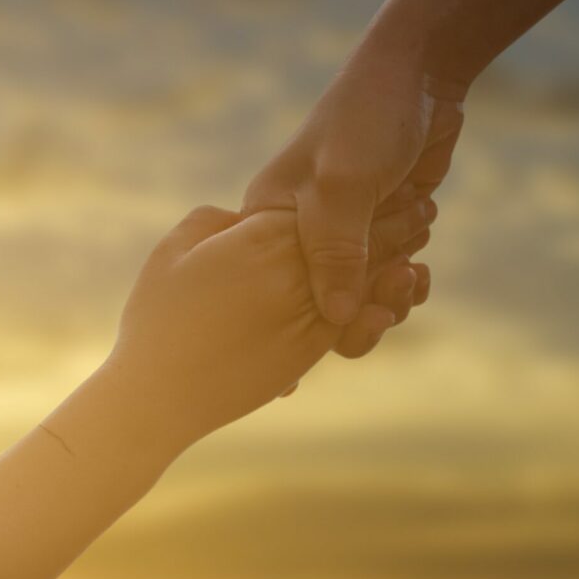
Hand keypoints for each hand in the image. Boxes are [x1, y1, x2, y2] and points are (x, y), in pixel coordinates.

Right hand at [93, 205, 422, 449]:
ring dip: (394, 267)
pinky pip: (357, 324)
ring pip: (364, 286)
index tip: (393, 177)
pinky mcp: (308, 352)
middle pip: (354, 244)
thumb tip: (244, 218)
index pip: (319, 210)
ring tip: (415, 256)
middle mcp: (289, 274)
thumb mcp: (175, 251)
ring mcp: (303, 316)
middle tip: (424, 206)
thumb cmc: (155, 321)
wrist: (156, 401)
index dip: (359, 196)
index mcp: (259, 239)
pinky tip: (394, 297)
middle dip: (393, 224)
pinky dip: (381, 307)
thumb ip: (213, 223)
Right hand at [243, 45, 464, 340]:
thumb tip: (338, 318)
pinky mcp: (380, 230)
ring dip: (390, 295)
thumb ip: (336, 252)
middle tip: (393, 292)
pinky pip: (386, 278)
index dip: (316, 321)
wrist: (419, 76)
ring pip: (360, 296)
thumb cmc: (365, 120)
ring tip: (411, 271)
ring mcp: (343, 235)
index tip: (360, 319)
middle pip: (322, 305)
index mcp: (268, 222)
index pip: (278, 295)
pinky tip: (420, 273)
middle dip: (363, 309)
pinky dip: (406, 284)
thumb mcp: (343, 185)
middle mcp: (299, 234)